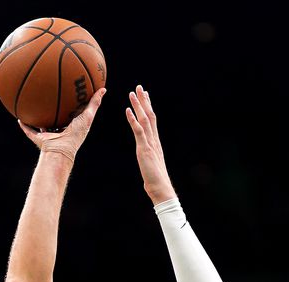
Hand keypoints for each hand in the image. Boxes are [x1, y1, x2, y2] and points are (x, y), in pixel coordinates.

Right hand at [19, 88, 105, 159]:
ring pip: (42, 123)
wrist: (61, 150)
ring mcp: (48, 135)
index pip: (70, 112)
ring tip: (32, 104)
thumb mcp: (88, 116)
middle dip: (52, 107)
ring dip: (37, 116)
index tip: (67, 91)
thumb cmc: (76, 134)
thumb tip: (103, 89)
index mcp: (70, 126)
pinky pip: (29, 130)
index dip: (69, 103)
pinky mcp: (38, 138)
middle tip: (49, 94)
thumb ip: (94, 103)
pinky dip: (25, 125)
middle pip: (55, 117)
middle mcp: (59, 130)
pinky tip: (20, 116)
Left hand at [125, 85, 176, 204]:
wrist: (160, 187)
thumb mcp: (149, 163)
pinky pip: (138, 131)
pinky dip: (133, 120)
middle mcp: (154, 139)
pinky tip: (128, 110)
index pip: (152, 120)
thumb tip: (145, 153)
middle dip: (144, 101)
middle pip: (149, 115)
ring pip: (144, 120)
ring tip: (132, 93)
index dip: (148, 107)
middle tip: (139, 87)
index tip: (145, 95)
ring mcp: (150, 143)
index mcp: (155, 141)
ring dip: (138, 105)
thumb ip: (148, 155)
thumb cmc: (155, 179)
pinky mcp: (144, 149)